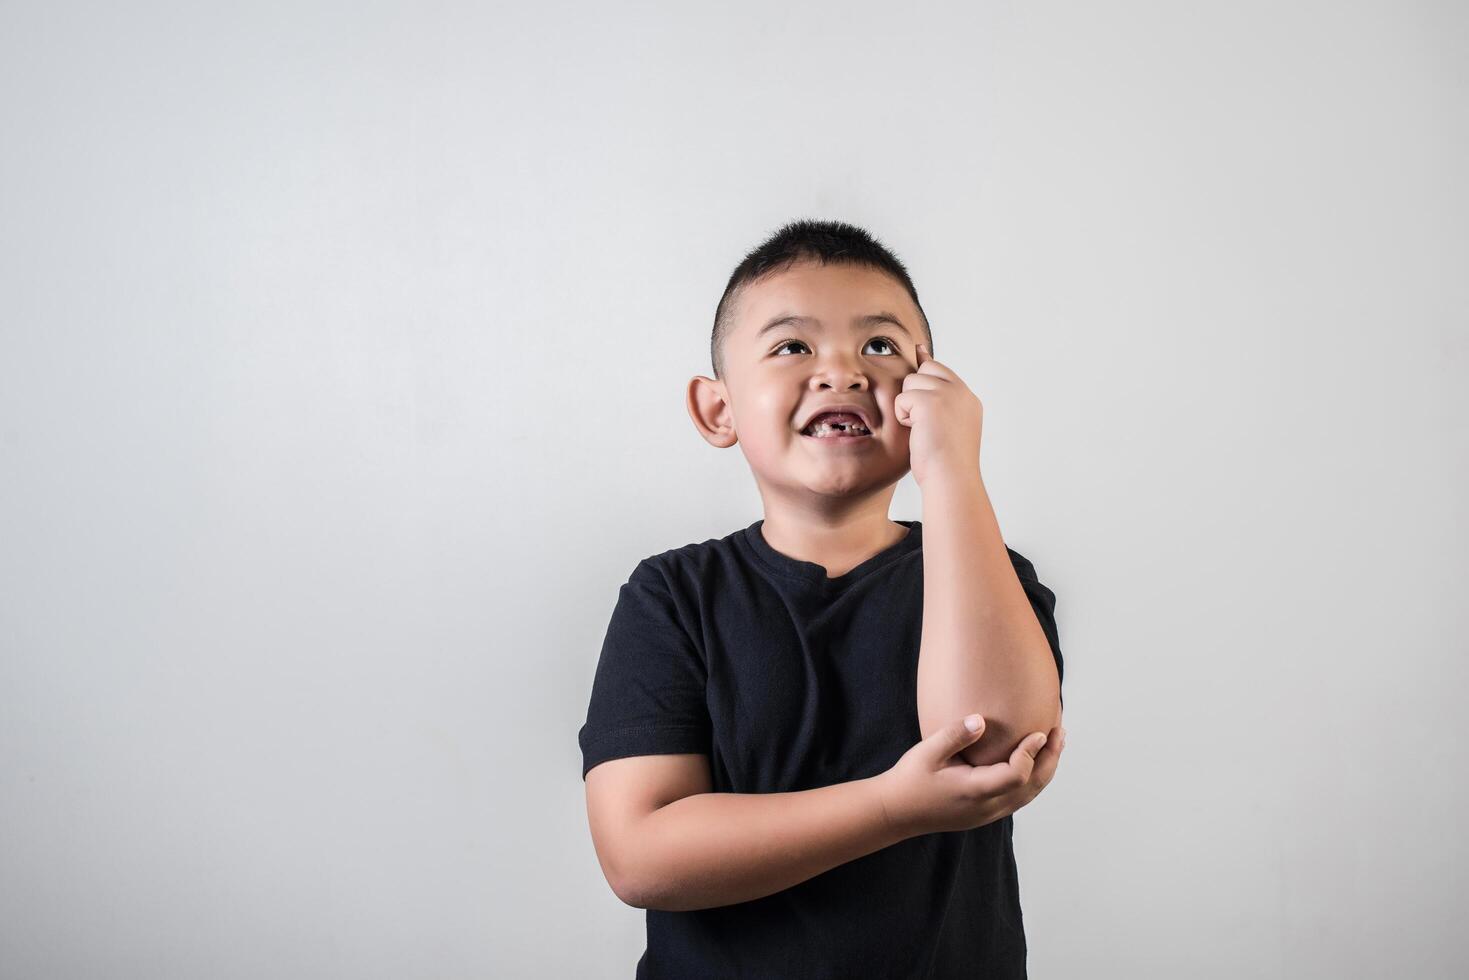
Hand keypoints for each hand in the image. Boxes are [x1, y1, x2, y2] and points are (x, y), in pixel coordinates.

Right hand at [872, 713, 1064, 838]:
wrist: (898, 812)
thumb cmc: (910, 779)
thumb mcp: (927, 753)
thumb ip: (955, 735)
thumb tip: (981, 719)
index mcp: (974, 792)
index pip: (1015, 775)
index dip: (1030, 753)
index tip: (1039, 732)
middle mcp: (988, 807)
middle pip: (1031, 786)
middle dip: (1050, 759)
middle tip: (1060, 732)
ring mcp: (989, 813)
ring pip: (1029, 794)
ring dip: (1046, 769)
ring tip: (1056, 745)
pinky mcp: (987, 813)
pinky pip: (1020, 797)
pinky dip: (1033, 778)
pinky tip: (1035, 761)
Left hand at [893, 343, 983, 488]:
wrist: (951, 478)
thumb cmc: (945, 463)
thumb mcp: (948, 426)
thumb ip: (940, 401)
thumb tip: (925, 379)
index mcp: (968, 400)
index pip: (942, 370)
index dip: (926, 364)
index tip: (918, 350)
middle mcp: (961, 393)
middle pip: (925, 370)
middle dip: (915, 392)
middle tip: (922, 421)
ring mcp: (948, 394)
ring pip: (911, 382)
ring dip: (908, 406)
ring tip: (922, 430)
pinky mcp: (931, 401)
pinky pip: (902, 398)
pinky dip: (903, 416)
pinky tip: (917, 432)